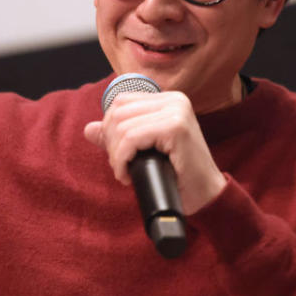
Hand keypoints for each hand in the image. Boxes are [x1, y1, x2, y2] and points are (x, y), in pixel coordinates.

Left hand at [83, 91, 226, 213]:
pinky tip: (127, 174)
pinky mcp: (176, 127)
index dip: (110, 128)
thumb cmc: (178, 175)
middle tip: (121, 166)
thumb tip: (89, 129)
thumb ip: (119, 137)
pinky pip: (131, 138)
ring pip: (122, 125)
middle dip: (110, 142)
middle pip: (118, 112)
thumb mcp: (145, 150)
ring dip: (116, 154)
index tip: (117, 154)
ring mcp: (177, 111)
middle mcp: (175, 99)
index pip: (122, 101)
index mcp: (168, 99)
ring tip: (125, 171)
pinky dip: (122, 158)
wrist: (206, 196)